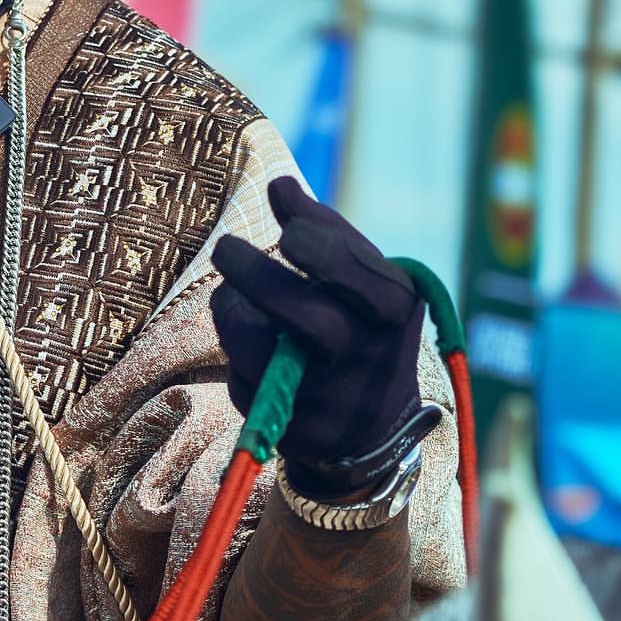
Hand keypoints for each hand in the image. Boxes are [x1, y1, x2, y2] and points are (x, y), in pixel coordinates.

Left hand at [210, 177, 436, 495]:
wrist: (371, 421)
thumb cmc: (360, 323)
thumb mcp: (359, 277)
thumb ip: (323, 231)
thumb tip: (281, 185)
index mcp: (397, 311)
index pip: (363, 278)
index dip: (322, 249)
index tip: (286, 227)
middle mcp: (371, 361)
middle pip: (314, 323)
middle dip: (263, 280)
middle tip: (223, 246)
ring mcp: (335, 403)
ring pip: (267, 355)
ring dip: (234, 314)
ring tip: (228, 293)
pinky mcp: (298, 435)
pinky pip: (249, 386)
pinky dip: (238, 355)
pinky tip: (246, 342)